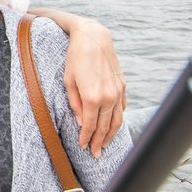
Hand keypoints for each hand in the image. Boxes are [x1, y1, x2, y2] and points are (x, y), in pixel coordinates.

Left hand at [60, 17, 125, 156]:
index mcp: (92, 97)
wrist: (94, 37)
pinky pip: (122, 107)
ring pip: (117, 120)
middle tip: (96, 154)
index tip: (84, 148)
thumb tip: (83, 123)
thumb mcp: (68, 81)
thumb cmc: (75, 58)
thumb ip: (76, 105)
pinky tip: (113, 126)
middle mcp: (108, 97)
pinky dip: (118, 119)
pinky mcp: (123, 85)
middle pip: (105, 127)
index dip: (86, 139)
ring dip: (111, 135)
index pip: (90, 126)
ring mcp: (118, 92)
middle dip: (100, 142)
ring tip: (105, 145)